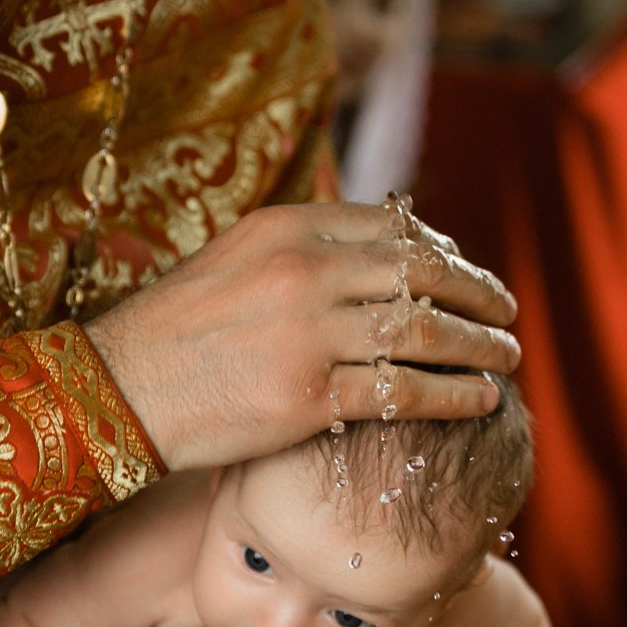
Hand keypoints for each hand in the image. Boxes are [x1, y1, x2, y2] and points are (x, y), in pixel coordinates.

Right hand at [84, 200, 518, 469]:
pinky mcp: (310, 397)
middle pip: (421, 274)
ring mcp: (310, 334)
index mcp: (288, 228)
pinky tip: (480, 399)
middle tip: (507, 313)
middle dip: (478, 293)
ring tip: (508, 357)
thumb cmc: (175, 332)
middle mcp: (304, 271)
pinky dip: (453, 394)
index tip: (467, 272)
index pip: (395, 228)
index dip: (445, 252)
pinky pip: (404, 392)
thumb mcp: (234, 259)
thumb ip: (300, 250)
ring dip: (479, 345)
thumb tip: (364, 248)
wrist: (118, 390)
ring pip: (423, 333)